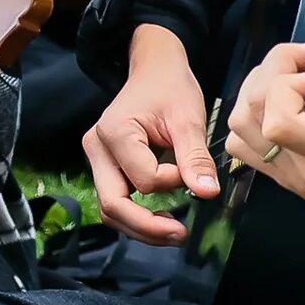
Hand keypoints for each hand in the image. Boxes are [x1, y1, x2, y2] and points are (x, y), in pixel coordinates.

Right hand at [80, 23, 221, 245]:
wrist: (155, 70)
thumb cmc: (170, 87)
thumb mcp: (188, 118)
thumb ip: (195, 157)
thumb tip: (207, 193)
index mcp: (114, 133)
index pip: (142, 180)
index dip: (172, 182)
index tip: (192, 168)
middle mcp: (97, 148)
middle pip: (113, 204)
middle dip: (147, 227)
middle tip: (182, 235)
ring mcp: (98, 159)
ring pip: (111, 209)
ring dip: (141, 228)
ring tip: (175, 232)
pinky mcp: (107, 166)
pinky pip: (117, 200)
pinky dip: (138, 216)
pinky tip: (162, 218)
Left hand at [224, 33, 304, 304]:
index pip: (280, 121)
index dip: (288, 81)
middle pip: (252, 114)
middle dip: (272, 71)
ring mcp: (297, 181)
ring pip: (241, 129)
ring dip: (259, 90)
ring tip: (296, 75)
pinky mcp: (296, 186)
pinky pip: (250, 148)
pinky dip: (255, 117)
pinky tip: (290, 104)